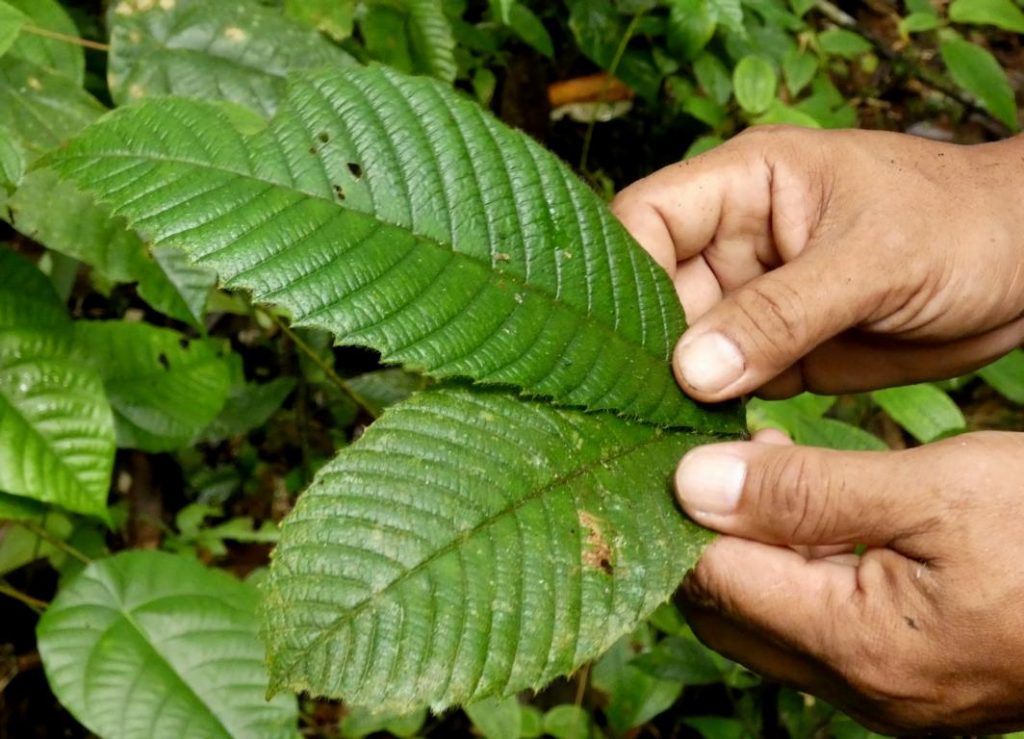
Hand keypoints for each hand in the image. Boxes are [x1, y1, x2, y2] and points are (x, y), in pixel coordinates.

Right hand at [612, 126, 1023, 400]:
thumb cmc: (963, 226)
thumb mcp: (874, 259)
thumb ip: (782, 313)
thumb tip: (690, 370)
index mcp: (743, 186)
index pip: (647, 219)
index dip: (622, 274)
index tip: (616, 342)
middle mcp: (733, 243)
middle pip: (652, 294)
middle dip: (642, 349)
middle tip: (630, 410)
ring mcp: (751, 302)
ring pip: (681, 349)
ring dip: (671, 392)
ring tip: (659, 438)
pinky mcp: (775, 355)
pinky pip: (724, 388)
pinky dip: (711, 417)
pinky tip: (707, 449)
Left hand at [673, 431, 1023, 733]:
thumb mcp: (935, 489)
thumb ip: (805, 492)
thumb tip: (693, 483)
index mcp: (856, 646)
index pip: (714, 582)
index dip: (683, 513)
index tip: (677, 446)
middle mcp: (860, 688)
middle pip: (730, 611)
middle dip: (709, 533)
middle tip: (720, 452)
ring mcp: (886, 691)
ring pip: (769, 618)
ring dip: (753, 546)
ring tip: (766, 464)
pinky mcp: (909, 676)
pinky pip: (818, 626)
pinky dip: (798, 567)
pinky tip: (814, 507)